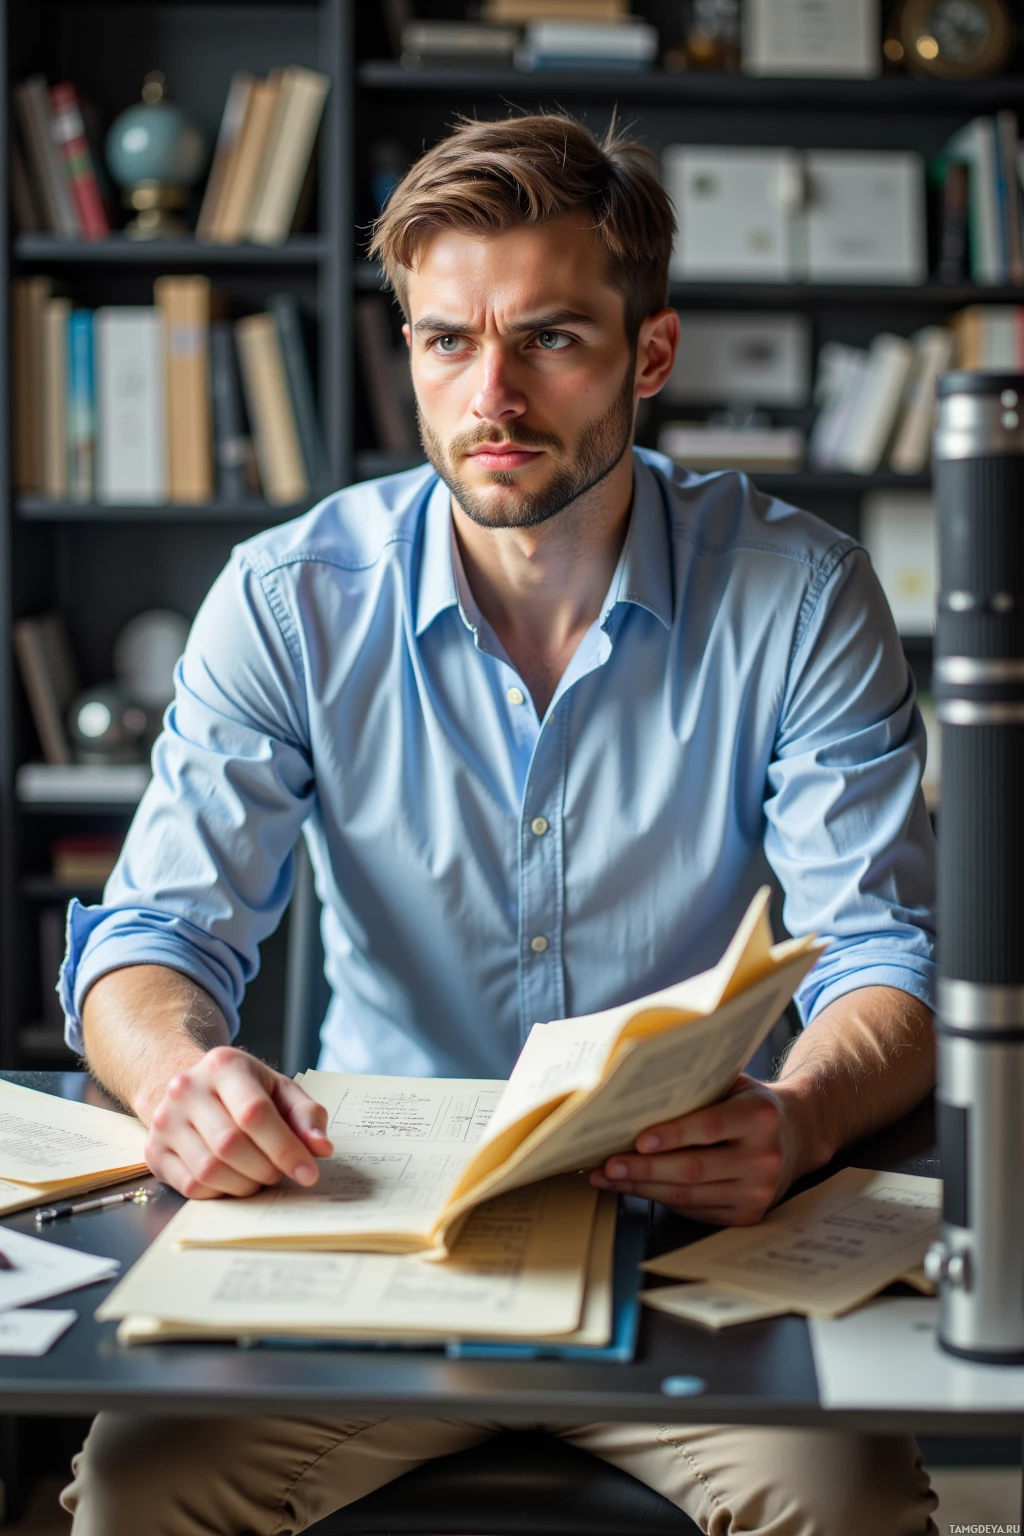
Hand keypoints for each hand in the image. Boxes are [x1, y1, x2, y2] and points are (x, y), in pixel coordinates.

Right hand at [144, 1046, 333, 1199]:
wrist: (193, 1089)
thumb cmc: (245, 1092)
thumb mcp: (280, 1090)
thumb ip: (306, 1115)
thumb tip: (321, 1148)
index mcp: (224, 1065)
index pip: (255, 1113)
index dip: (285, 1148)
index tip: (309, 1173)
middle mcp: (186, 1088)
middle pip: (231, 1145)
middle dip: (266, 1169)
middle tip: (280, 1173)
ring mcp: (164, 1120)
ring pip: (209, 1170)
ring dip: (245, 1184)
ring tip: (259, 1175)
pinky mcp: (154, 1151)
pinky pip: (191, 1186)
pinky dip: (221, 1192)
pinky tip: (234, 1180)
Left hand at [589, 1075, 798, 1226]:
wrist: (798, 1135)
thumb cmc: (752, 1105)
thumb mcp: (734, 1085)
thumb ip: (698, 1088)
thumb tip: (639, 1095)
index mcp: (760, 1117)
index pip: (709, 1127)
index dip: (672, 1135)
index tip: (638, 1140)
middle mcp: (764, 1157)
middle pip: (693, 1168)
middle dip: (644, 1169)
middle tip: (608, 1165)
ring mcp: (758, 1191)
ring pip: (689, 1195)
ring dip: (643, 1188)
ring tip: (609, 1178)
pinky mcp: (748, 1214)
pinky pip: (695, 1209)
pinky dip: (661, 1199)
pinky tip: (636, 1188)